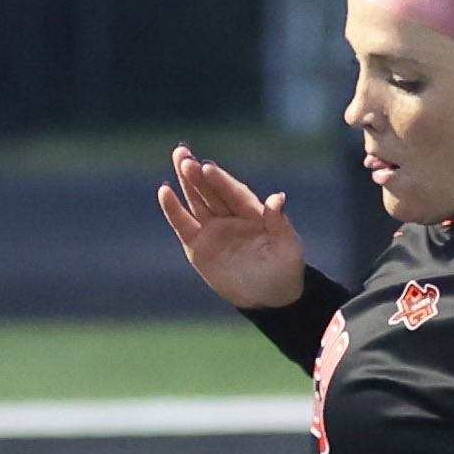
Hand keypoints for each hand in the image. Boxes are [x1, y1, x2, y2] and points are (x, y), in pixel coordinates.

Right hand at [157, 145, 306, 309]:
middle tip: (183, 153)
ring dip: (186, 182)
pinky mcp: (198, 246)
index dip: (221, 181)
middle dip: (198, 173)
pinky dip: (174, 210)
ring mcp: (214, 229)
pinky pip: (184, 225)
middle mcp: (231, 216)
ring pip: (197, 201)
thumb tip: (277, 198)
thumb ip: (279, 223)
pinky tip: (165, 191)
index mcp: (253, 213)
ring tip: (177, 159)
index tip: (207, 168)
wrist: (269, 300)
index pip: (234, 193)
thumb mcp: (288, 248)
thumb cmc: (284, 271)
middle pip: (212, 191)